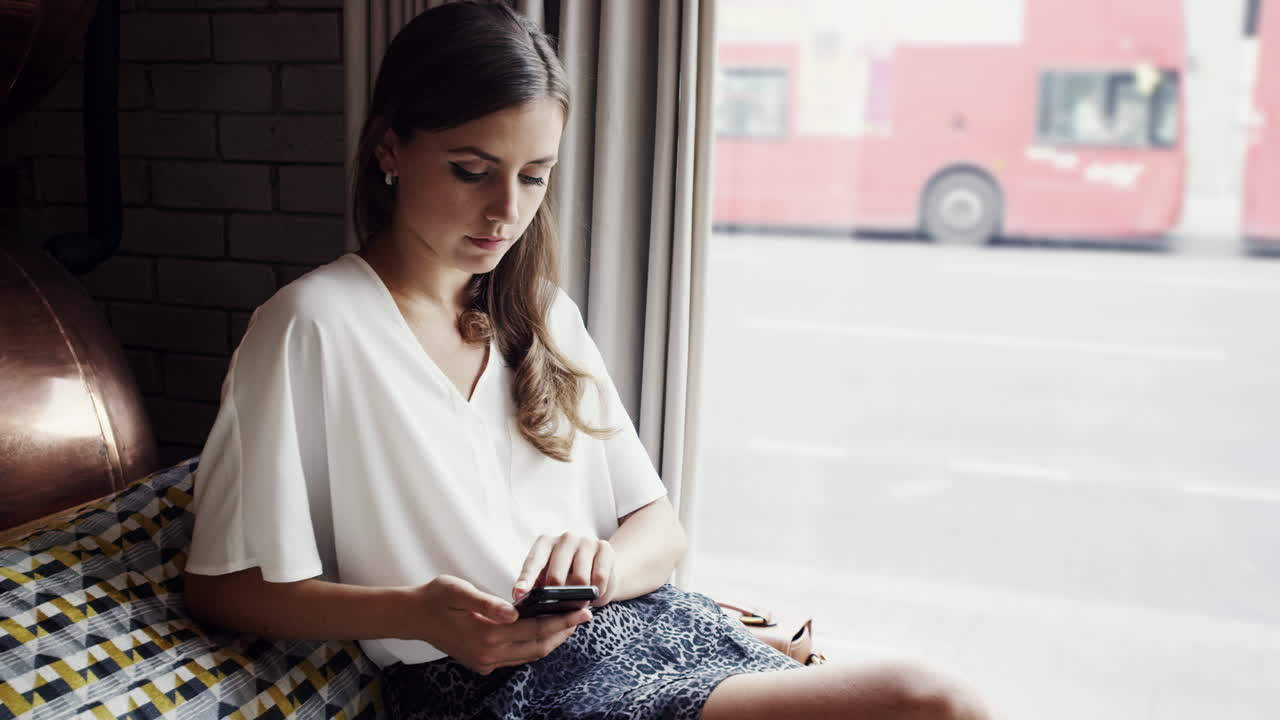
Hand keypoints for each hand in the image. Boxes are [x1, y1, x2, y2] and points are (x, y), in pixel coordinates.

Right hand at [414, 574, 591, 674]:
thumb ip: (487, 602)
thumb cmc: (436, 597)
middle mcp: (489, 654)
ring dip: (552, 640)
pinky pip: (518, 657)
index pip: (536, 629)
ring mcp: (486, 662)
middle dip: (564, 632)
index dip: (562, 620)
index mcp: (486, 635)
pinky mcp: (483, 663)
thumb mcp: (458, 590)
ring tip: (570, 622)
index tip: (582, 610)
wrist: (412, 617)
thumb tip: (514, 611)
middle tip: (584, 615)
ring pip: (530, 654)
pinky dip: (535, 644)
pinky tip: (544, 630)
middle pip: (539, 646)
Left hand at [512, 532, 619, 607]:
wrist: (599, 570)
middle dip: (556, 597)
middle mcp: (565, 538)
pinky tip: (595, 594)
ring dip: (580, 597)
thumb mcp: (547, 582)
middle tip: (561, 607)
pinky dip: (597, 593)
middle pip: (556, 576)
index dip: (525, 580)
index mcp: (544, 543)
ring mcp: (586, 540)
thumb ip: (537, 588)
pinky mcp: (604, 547)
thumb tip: (524, 600)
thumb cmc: (566, 578)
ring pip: (581, 580)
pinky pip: (600, 578)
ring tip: (579, 602)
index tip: (519, 594)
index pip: (533, 563)